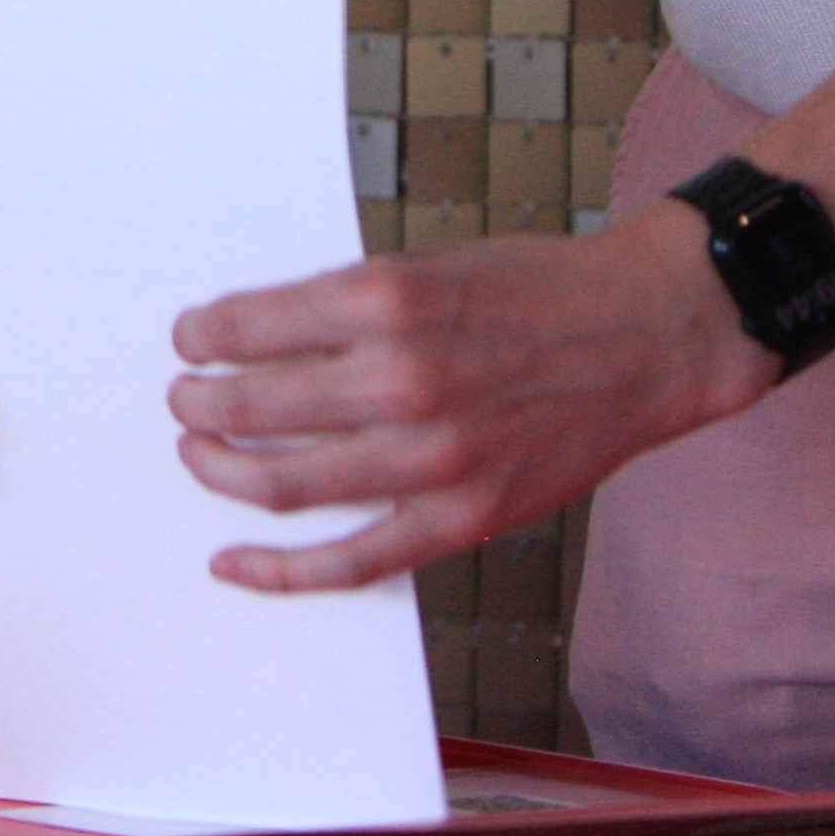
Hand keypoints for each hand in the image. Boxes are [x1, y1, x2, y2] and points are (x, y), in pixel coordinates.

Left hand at [168, 201, 779, 589]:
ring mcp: (434, 458)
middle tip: (185, 399)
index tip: (189, 340)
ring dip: (221, 471)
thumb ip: (345, 305)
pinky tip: (235, 562)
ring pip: (286, 485)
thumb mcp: (426, 265)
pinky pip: (355, 560)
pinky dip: (284, 570)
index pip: (248, 327)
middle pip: (253, 407)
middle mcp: (403, 380)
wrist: (650, 334)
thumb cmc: (537, 291)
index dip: (201, 336)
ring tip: (200, 453)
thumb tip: (253, 336)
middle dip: (199, 404)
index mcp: (386, 302)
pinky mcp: (465, 516)